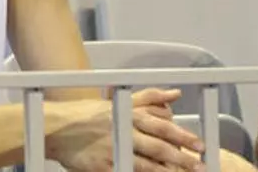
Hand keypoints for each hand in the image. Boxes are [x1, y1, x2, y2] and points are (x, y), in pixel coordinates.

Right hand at [49, 88, 205, 171]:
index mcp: (129, 115)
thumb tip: (175, 93)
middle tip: (200, 166)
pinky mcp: (102, 168)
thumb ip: (149, 97)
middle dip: (182, 158)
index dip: (183, 136)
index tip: (200, 145)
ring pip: (146, 165)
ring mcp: (113, 152)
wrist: (57, 128)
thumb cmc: (88, 115)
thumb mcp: (119, 101)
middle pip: (158, 147)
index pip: (162, 126)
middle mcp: (123, 132)